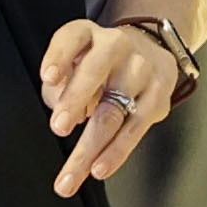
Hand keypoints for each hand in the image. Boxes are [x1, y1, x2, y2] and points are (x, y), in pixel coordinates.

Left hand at [38, 18, 177, 197]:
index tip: (48, 77)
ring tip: (73, 171)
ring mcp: (140, 70)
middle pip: (94, 72)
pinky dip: (116, 152)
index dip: (59, 56)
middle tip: (58, 127)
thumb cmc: (100, 63)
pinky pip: (135, 129)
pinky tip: (100, 167)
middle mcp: (116, 46)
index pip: (72, 38)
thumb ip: (58, 83)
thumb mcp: (74, 61)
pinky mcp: (158, 95)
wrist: (149, 51)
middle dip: (74, 101)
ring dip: (91, 144)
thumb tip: (58, 108)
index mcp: (89, 35)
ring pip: (114, 110)